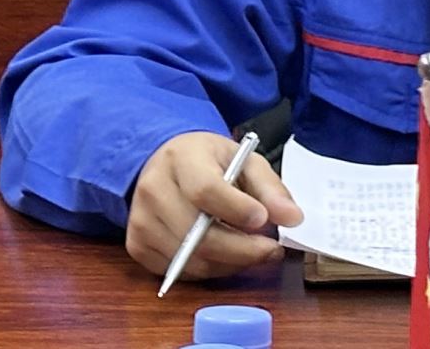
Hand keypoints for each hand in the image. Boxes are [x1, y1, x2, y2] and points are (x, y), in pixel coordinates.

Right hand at [125, 131, 303, 280]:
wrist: (166, 164)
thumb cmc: (209, 163)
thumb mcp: (245, 161)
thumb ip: (270, 188)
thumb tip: (293, 218)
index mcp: (181, 158)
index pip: (205, 191)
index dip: (236, 210)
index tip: (263, 220)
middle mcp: (152, 188)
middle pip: (197, 234)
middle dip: (242, 249)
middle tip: (271, 249)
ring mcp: (140, 220)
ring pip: (190, 259)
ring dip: (229, 263)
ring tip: (252, 250)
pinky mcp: (136, 245)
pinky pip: (179, 271)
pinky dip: (208, 269)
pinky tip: (225, 255)